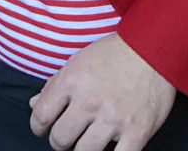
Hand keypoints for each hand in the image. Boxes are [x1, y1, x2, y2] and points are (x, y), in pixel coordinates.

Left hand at [30, 34, 175, 150]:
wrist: (153, 48)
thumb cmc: (114, 54)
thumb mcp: (78, 61)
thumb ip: (55, 84)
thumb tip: (34, 104)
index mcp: (71, 81)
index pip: (41, 116)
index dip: (38, 126)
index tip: (43, 128)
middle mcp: (89, 101)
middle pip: (60, 139)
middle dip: (60, 140)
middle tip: (67, 136)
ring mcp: (114, 119)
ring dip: (83, 149)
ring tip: (87, 141)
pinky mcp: (137, 132)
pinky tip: (110, 149)